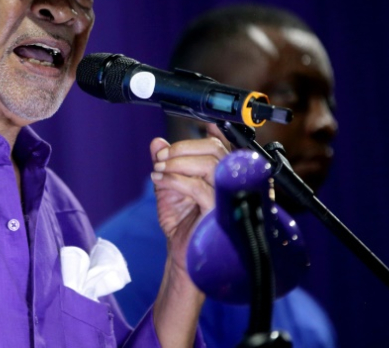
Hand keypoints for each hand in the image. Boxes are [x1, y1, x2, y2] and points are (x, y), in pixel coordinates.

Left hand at [150, 135, 229, 271]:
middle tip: (161, 157)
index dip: (204, 133)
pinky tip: (160, 181)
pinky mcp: (220, 212)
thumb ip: (165, 163)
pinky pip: (199, 187)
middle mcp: (231, 182)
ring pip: (209, 164)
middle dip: (183, 148)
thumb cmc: (183, 223)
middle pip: (215, 149)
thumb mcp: (169, 186)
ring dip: (177, 162)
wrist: (183, 254)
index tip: (177, 139)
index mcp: (223, 174)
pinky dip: (175, 180)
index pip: (220, 145)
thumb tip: (157, 142)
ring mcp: (229, 196)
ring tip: (159, 170)